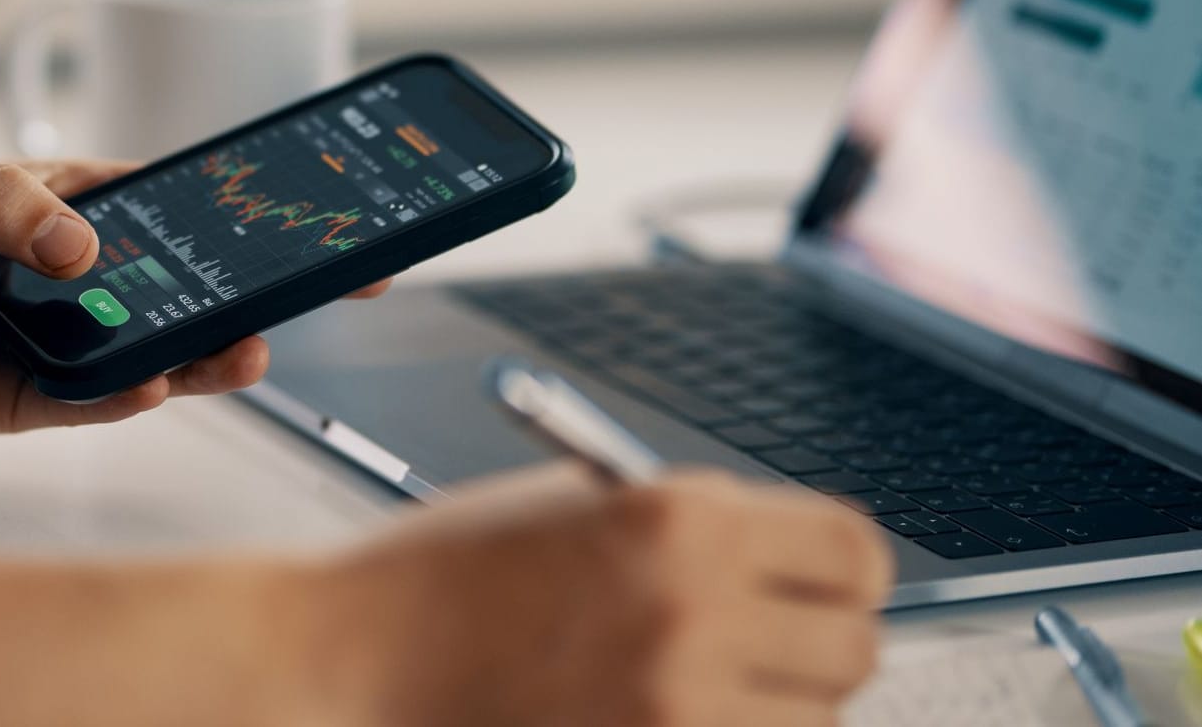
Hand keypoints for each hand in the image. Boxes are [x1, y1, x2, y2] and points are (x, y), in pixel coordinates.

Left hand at [0, 148, 387, 440]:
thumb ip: (3, 203)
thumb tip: (85, 249)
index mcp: (63, 203)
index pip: (171, 203)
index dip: (242, 208)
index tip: (310, 213)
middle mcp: (69, 274)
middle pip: (179, 281)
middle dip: (250, 287)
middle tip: (318, 288)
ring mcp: (50, 338)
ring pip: (148, 348)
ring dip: (202, 350)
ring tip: (246, 347)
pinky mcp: (18, 399)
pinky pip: (86, 401)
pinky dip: (124, 396)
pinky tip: (155, 383)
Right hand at [311, 466, 892, 726]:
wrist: (356, 659)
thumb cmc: (446, 573)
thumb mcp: (575, 507)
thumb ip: (689, 531)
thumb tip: (790, 568)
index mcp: (679, 519)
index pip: (856, 554)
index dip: (844, 570)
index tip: (822, 583)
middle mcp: (695, 611)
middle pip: (855, 649)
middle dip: (818, 644)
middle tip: (766, 642)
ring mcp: (677, 708)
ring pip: (814, 724)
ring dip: (777, 708)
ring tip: (700, 687)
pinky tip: (670, 716)